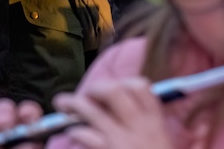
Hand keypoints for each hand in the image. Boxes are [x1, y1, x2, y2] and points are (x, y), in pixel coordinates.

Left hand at [54, 78, 172, 148]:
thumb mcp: (161, 141)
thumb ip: (146, 125)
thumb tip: (122, 110)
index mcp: (154, 121)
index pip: (140, 87)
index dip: (124, 82)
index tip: (116, 86)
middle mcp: (138, 126)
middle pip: (114, 92)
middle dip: (96, 88)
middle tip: (88, 92)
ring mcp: (120, 140)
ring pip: (93, 111)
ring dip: (73, 104)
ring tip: (63, 102)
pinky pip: (85, 135)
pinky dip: (75, 131)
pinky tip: (71, 131)